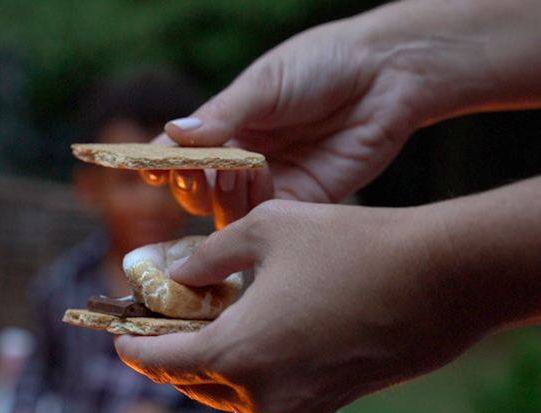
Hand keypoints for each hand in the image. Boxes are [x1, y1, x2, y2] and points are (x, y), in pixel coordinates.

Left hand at [114, 199, 490, 412]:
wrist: (445, 280)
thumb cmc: (352, 244)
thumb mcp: (267, 228)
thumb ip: (209, 256)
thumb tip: (177, 273)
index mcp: (235, 352)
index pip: (160, 364)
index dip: (131, 348)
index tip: (116, 337)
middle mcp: (262, 392)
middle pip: (193, 383)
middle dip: (170, 355)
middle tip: (158, 325)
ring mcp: (299, 405)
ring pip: (232, 391)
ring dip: (212, 362)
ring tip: (205, 324)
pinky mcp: (330, 404)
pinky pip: (272, 392)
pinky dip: (253, 368)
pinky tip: (257, 333)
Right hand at [161, 12, 437, 215]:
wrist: (389, 74)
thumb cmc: (323, 63)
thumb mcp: (265, 84)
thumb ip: (220, 116)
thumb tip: (171, 136)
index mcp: (229, 124)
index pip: (183, 153)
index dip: (163, 165)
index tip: (152, 171)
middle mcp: (246, 158)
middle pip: (201, 190)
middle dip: (192, 187)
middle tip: (197, 175)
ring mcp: (274, 182)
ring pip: (229, 212)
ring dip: (226, 197)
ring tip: (245, 170)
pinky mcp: (305, 201)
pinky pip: (269, 221)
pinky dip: (259, 210)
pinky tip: (267, 182)